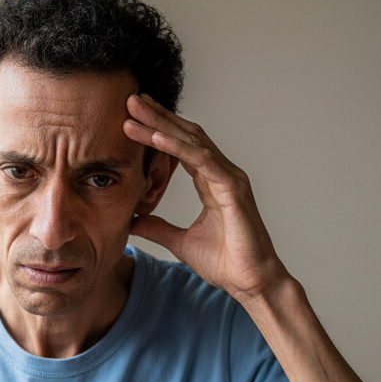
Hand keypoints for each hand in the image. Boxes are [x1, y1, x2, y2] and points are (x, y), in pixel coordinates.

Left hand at [124, 93, 286, 300]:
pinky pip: (201, 161)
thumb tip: (133, 220)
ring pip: (192, 141)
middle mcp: (221, 173)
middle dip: (158, 116)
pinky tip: (155, 137)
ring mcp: (229, 178)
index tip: (132, 118)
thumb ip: (157, 227)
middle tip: (131, 99)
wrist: (250, 282)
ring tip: (135, 110)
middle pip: (186, 135)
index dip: (158, 130)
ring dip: (161, 125)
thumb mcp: (179, 242)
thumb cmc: (225, 262)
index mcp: (211, 182)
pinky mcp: (232, 189)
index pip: (181, 147)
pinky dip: (177, 148)